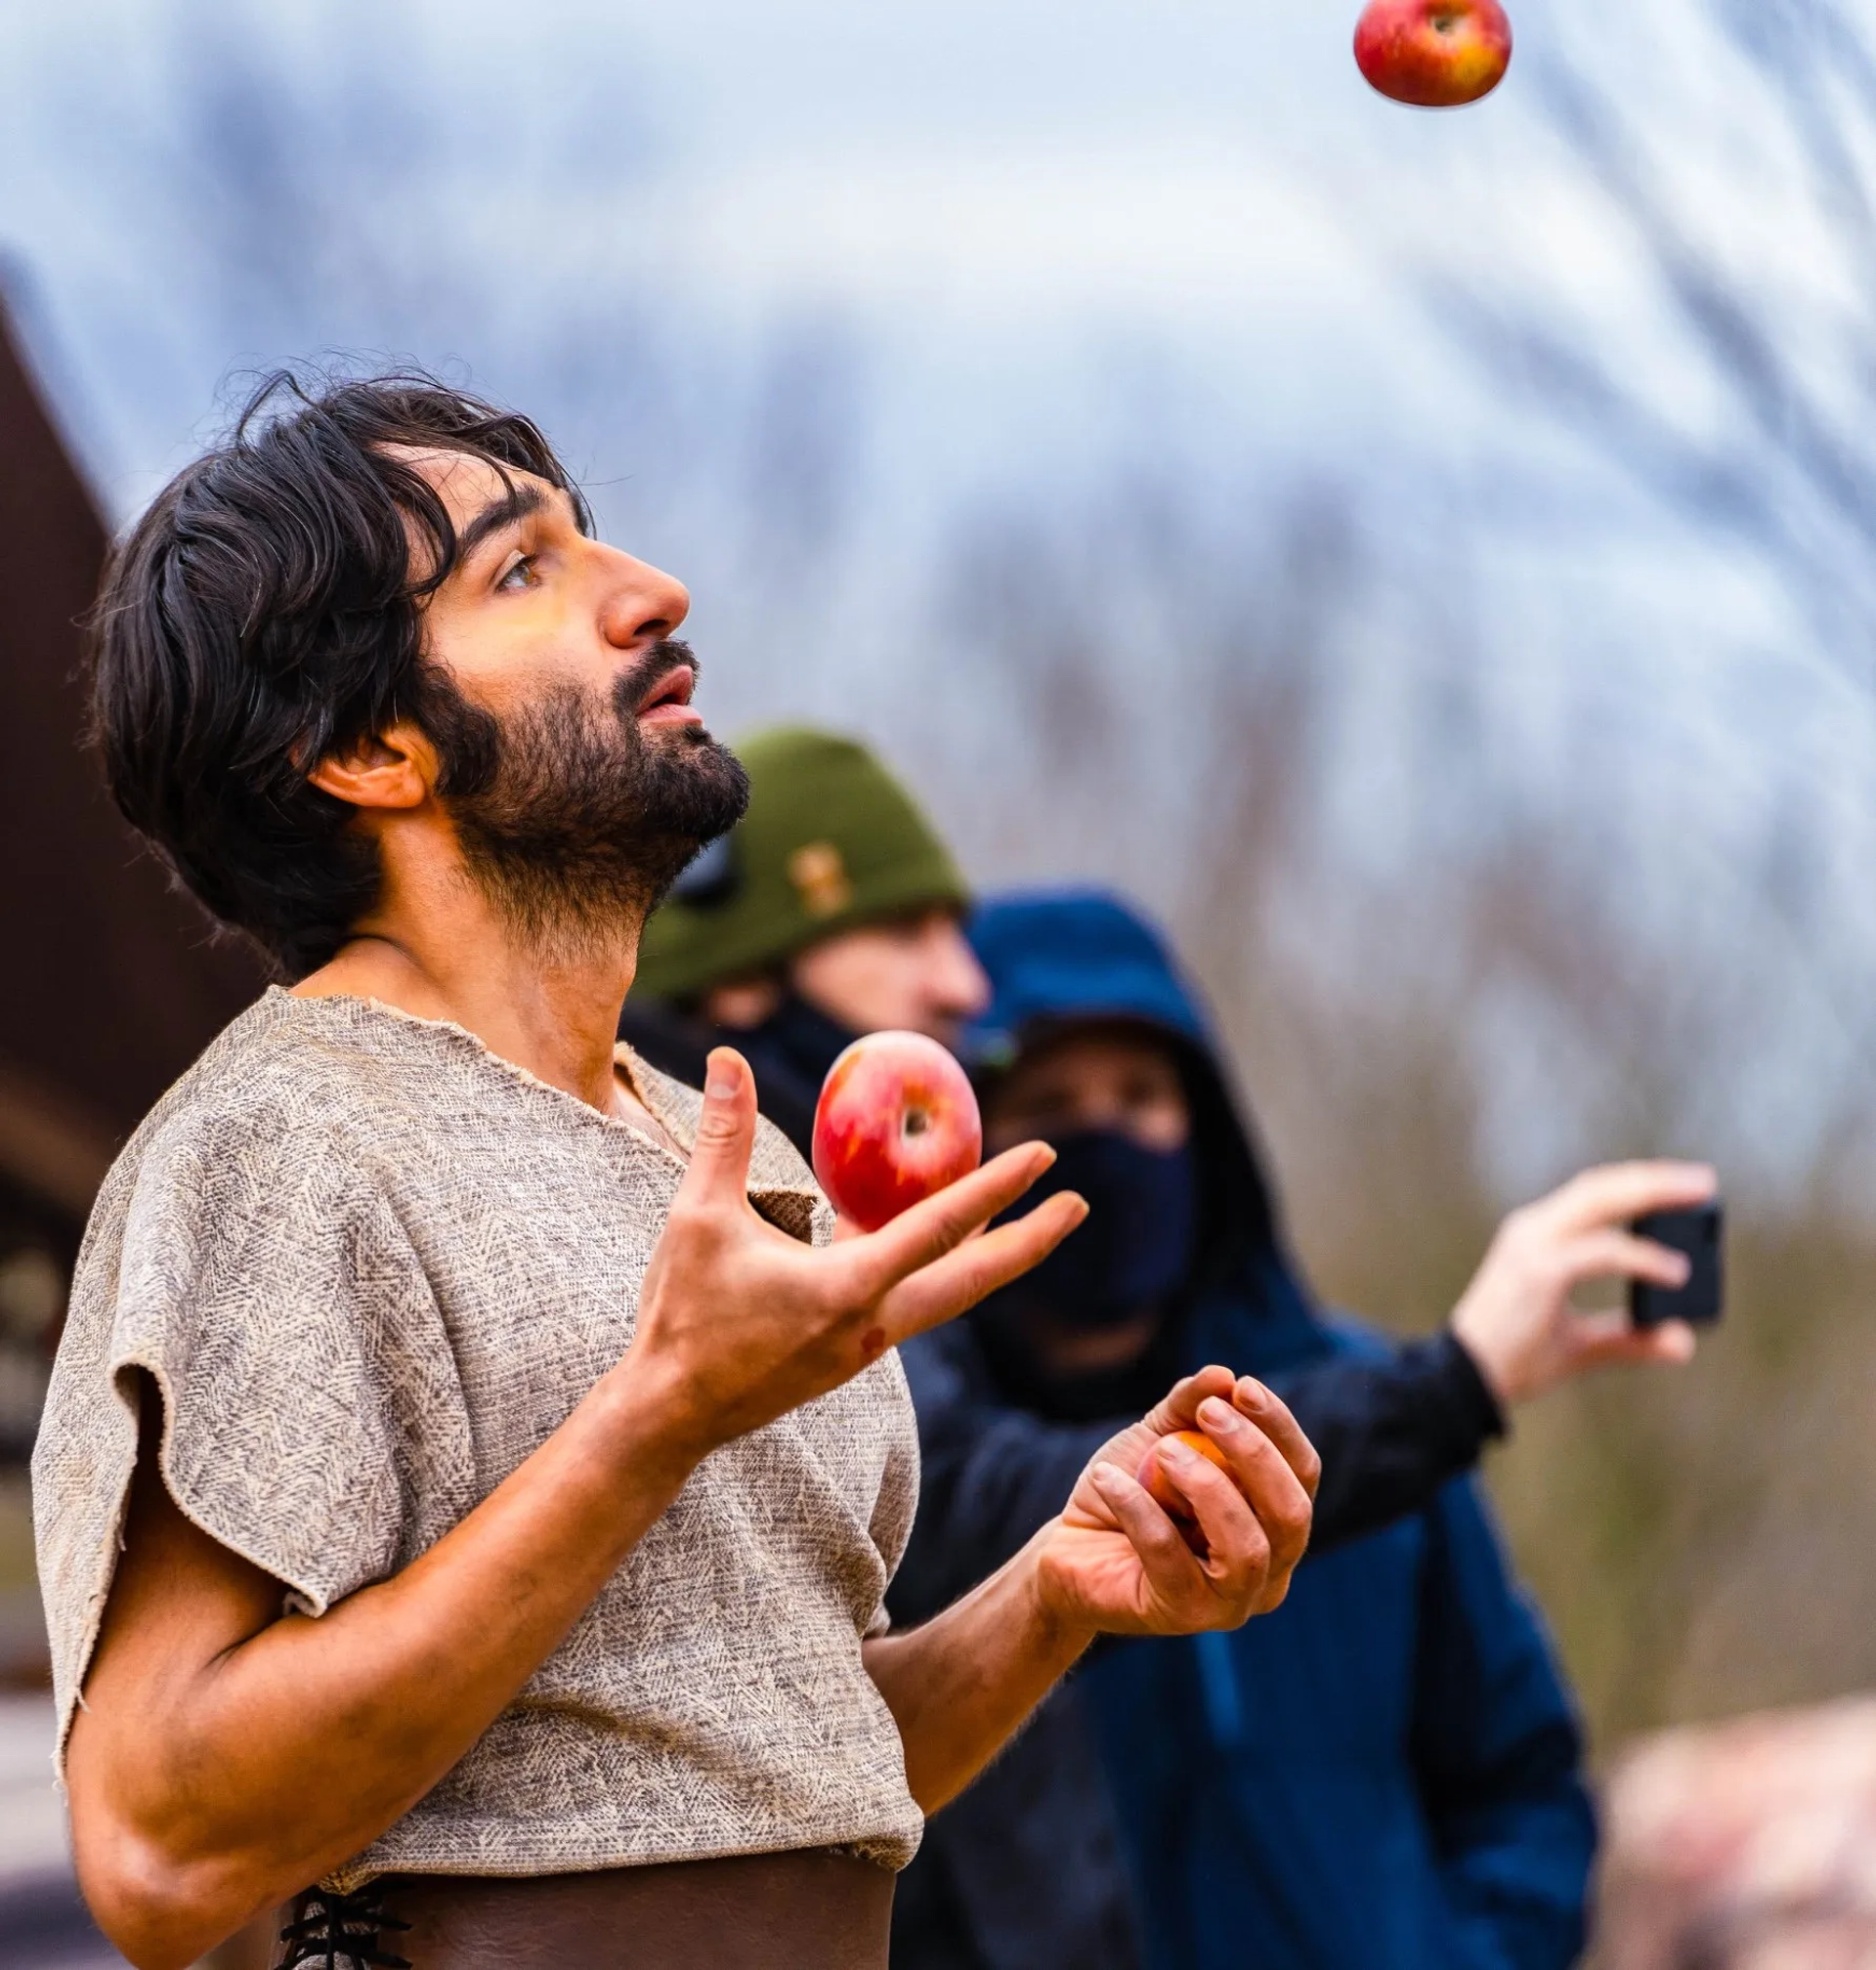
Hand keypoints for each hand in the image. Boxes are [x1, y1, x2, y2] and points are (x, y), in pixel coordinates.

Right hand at [631, 1047, 1088, 1456]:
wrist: (670, 1415)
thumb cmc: (682, 1316)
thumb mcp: (698, 1218)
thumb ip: (724, 1137)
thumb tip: (727, 1060)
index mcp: (847, 1289)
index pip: (939, 1228)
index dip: (995, 1186)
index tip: (1044, 1155)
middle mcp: (872, 1322)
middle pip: (974, 1279)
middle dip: (1030, 1240)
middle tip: (1077, 1202)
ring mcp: (865, 1344)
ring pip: (948, 1293)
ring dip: (989, 1254)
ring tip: (1025, 1219)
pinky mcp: (850, 1353)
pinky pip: (911, 1301)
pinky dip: (937, 1267)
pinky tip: (928, 1234)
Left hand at [1032, 1369, 1318, 1637]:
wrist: (1069, 1548)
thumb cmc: (1130, 1490)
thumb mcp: (1160, 1436)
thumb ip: (1191, 1406)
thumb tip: (1223, 1376)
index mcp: (1274, 1524)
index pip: (1303, 1475)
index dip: (1280, 1428)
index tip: (1242, 1387)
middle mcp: (1269, 1572)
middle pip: (1291, 1515)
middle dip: (1253, 1454)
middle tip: (1208, 1412)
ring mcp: (1229, 1604)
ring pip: (1246, 1548)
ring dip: (1206, 1486)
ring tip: (1162, 1451)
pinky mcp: (1179, 1615)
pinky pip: (1170, 1559)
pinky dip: (1140, 1510)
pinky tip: (1108, 1479)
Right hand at [1449, 1160, 1716, 1406]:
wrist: (1465, 1383)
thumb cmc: (1514, 1361)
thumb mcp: (1581, 1346)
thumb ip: (1629, 1339)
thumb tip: (1685, 1342)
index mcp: (1535, 1237)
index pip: (1591, 1195)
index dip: (1637, 1185)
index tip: (1683, 1188)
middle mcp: (1531, 1230)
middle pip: (1599, 1185)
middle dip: (1654, 1178)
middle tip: (1705, 1181)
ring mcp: (1531, 1246)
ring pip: (1599, 1199)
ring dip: (1652, 1191)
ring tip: (1697, 1194)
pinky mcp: (1538, 1272)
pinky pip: (1603, 1252)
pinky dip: (1643, 1256)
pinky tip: (1677, 1271)